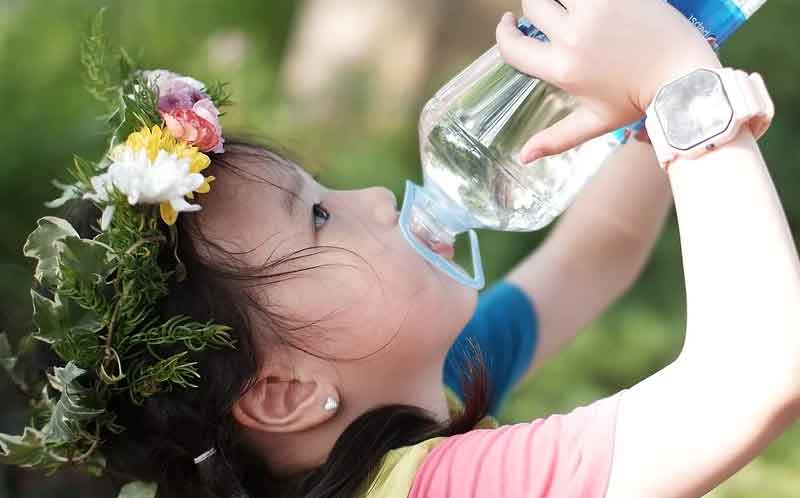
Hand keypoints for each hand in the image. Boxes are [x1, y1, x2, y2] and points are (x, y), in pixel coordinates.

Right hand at [496, 0, 720, 162]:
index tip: (509, 24)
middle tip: (552, 12)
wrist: (683, 76)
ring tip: (571, 3)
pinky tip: (594, 1)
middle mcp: (573, 37)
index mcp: (562, 69)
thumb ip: (555, 139)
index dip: (503, 33)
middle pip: (532, 5)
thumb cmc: (639, 101)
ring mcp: (595, 9)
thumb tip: (522, 157)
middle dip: (536, 7)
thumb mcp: (594, 123)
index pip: (511, 46)